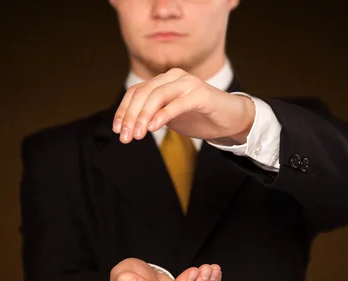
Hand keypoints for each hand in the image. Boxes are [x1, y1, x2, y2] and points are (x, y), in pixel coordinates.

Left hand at [112, 68, 254, 145]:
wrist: (231, 118)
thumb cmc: (200, 116)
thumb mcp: (170, 116)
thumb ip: (152, 116)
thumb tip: (128, 126)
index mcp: (164, 81)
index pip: (136, 92)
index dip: (123, 110)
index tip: (117, 130)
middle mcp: (174, 77)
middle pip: (144, 93)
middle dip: (131, 116)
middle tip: (125, 137)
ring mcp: (189, 84)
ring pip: (158, 96)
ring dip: (144, 116)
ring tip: (137, 135)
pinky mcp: (202, 94)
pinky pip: (178, 103)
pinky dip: (163, 115)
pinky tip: (153, 127)